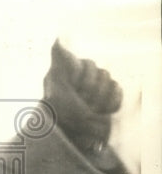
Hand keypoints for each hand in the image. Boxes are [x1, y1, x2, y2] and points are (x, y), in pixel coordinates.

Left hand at [43, 39, 122, 154]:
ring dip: (99, 98)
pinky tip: (101, 111)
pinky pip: (117, 92)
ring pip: (109, 81)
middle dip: (91, 89)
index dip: (83, 77)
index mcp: (68, 73)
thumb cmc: (59, 110)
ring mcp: (96, 89)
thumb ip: (59, 60)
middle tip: (82, 102)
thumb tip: (58, 37)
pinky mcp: (107, 100)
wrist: (70, 136)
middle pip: (100, 72)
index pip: (87, 66)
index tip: (76, 88)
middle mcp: (83, 79)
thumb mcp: (55, 83)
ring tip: (90, 109)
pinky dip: (110, 103)